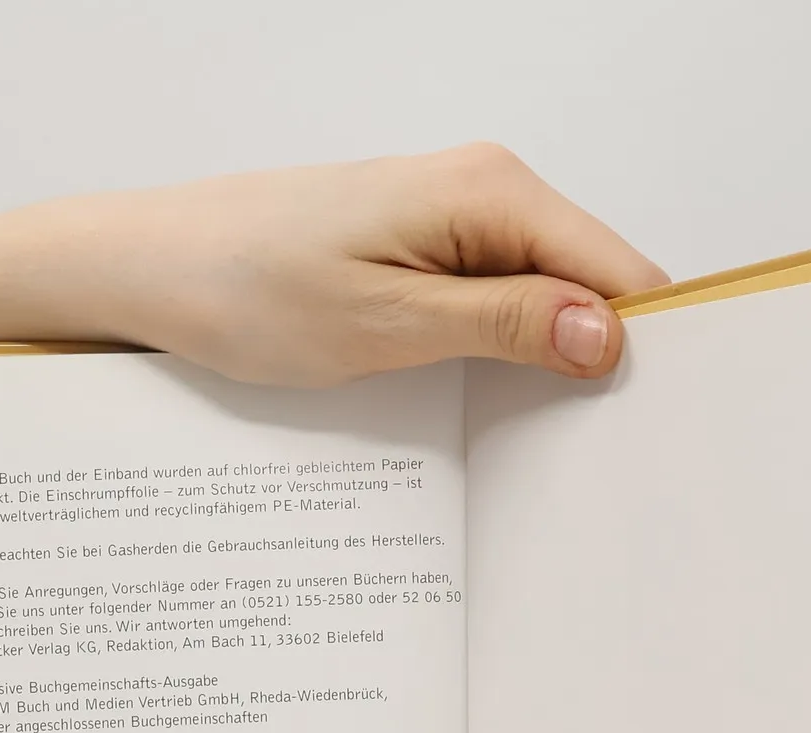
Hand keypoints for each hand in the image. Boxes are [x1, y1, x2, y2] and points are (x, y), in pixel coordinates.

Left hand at [0, 145, 663, 631]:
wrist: (137, 267)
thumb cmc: (238, 284)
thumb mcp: (383, 323)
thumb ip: (505, 325)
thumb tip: (613, 337)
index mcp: (490, 192)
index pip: (623, 270)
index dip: (655, 348)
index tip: (673, 429)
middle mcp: (480, 192)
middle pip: (591, 286)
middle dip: (606, 365)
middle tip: (612, 463)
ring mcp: (446, 221)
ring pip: (542, 301)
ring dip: (551, 368)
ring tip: (556, 445)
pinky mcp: (411, 253)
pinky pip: (491, 304)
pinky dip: (502, 356)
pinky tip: (495, 410)